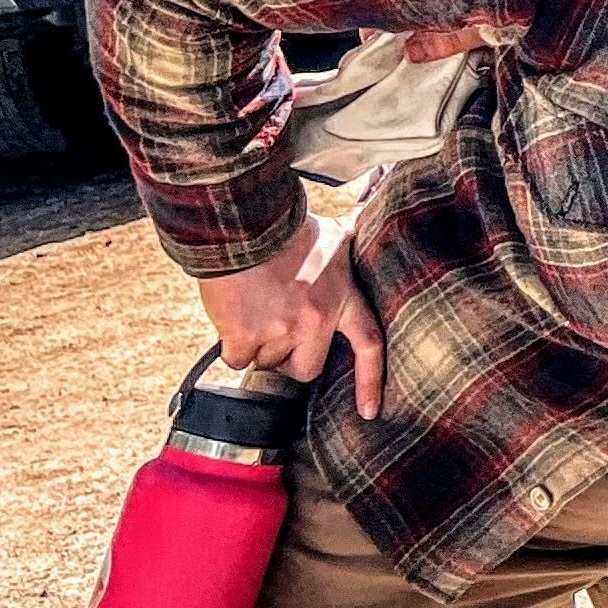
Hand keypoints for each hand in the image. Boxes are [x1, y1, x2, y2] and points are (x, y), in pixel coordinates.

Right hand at [196, 211, 381, 417]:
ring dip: (258, 346)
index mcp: (343, 297)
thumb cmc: (288, 228)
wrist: (243, 226)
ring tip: (256, 309)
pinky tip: (233, 317)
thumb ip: (352, 237)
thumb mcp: (334, 233)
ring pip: (267, 363)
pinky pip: (236, 359)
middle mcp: (317, 319)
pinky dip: (232, 346)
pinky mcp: (245, 335)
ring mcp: (281, 330)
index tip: (370, 413)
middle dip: (290, 360)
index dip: (371, 382)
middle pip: (306, 370)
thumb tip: (376, 195)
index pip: (369, 346)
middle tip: (278, 333)